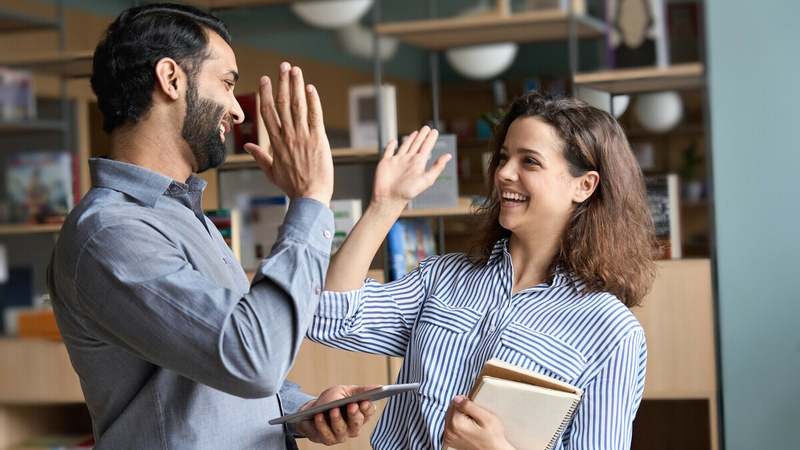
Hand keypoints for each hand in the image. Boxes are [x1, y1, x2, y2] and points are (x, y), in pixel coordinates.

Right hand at [244, 62, 333, 205]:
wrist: (310, 197)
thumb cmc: (293, 186)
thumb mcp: (272, 172)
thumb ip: (260, 157)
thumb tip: (249, 146)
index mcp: (275, 143)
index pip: (268, 113)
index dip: (265, 94)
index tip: (265, 79)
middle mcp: (287, 136)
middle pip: (282, 104)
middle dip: (282, 82)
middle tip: (283, 66)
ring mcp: (303, 136)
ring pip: (297, 106)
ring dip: (296, 86)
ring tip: (295, 70)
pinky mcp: (319, 139)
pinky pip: (315, 116)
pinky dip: (313, 101)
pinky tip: (310, 88)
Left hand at [294, 384, 379, 444]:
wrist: (312, 410)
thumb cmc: (332, 400)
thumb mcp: (346, 391)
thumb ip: (362, 391)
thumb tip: (380, 387)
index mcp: (361, 414)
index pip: (368, 412)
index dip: (367, 408)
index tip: (364, 402)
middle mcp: (354, 427)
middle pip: (357, 423)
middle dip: (354, 414)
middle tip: (352, 405)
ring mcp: (342, 435)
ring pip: (342, 429)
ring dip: (337, 419)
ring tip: (333, 409)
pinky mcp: (328, 440)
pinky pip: (326, 434)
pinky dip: (322, 424)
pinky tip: (319, 416)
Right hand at [371, 126, 450, 213]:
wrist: (389, 198)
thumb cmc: (407, 192)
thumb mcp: (426, 179)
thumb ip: (437, 167)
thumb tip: (448, 156)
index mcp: (418, 163)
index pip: (426, 147)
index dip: (430, 139)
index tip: (435, 131)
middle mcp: (408, 161)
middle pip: (417, 144)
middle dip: (422, 136)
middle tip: (427, 128)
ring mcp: (397, 161)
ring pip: (405, 146)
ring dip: (410, 139)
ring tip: (416, 132)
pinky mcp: (386, 162)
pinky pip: (388, 151)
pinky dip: (391, 145)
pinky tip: (394, 141)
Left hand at [442, 395, 514, 449]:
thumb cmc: (492, 435)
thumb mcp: (486, 417)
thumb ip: (469, 405)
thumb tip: (457, 398)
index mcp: (456, 423)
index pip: (456, 401)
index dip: (468, 404)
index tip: (476, 414)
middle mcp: (449, 431)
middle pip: (451, 408)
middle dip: (463, 410)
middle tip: (475, 420)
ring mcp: (448, 436)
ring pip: (450, 415)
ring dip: (460, 417)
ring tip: (472, 425)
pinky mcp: (448, 439)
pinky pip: (449, 424)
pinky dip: (457, 424)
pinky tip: (467, 429)